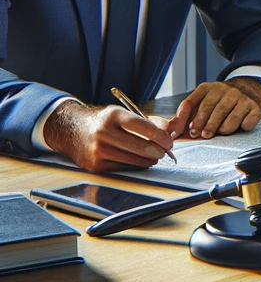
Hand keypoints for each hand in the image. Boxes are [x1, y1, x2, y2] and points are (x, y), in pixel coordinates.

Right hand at [43, 101, 174, 171]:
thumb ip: (145, 122)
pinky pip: (122, 167)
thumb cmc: (103, 122)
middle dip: (157, 151)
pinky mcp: (94, 165)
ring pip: (132, 159)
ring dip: (148, 160)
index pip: (142, 126)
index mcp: (113, 115)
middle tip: (165, 152)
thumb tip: (168, 131)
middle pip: (139, 146)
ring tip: (155, 157)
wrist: (71, 130)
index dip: (159, 136)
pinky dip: (134, 166)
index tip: (169, 141)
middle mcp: (103, 133)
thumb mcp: (121, 113)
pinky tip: (140, 161)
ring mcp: (97, 150)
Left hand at [167, 78, 260, 139]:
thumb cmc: (219, 103)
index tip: (188, 131)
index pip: (191, 102)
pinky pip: (246, 121)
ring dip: (221, 129)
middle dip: (204, 125)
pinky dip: (241, 127)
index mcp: (207, 88)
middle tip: (201, 135)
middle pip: (211, 109)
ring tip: (218, 133)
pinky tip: (238, 127)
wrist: (247, 91)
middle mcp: (225, 89)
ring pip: (229, 117)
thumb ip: (185, 117)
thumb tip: (170, 130)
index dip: (186, 119)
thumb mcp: (201, 104)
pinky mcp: (254, 107)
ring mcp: (241, 97)